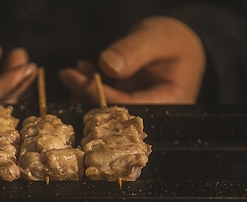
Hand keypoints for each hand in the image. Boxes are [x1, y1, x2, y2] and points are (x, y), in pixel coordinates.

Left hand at [58, 16, 205, 103]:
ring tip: (72, 72)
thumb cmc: (174, 42)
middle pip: (113, 117)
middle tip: (69, 76)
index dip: (100, 96)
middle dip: (87, 98)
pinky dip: (90, 90)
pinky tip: (82, 71)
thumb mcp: (158, 38)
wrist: (178, 47)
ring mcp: (136, 115)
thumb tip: (107, 66)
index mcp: (169, 105)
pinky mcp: (124, 110)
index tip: (79, 79)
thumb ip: (135, 51)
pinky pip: (104, 105)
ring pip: (104, 114)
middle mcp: (151, 118)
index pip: (128, 108)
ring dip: (84, 94)